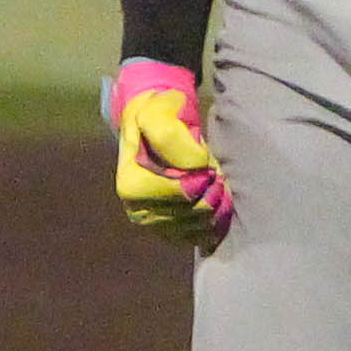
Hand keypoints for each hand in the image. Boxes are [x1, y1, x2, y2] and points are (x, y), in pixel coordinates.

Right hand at [107, 58, 233, 247]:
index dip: (202, 178)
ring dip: (216, 206)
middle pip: (191, 213)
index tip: (208, 162)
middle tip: (217, 173)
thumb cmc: (156, 115)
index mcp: (131, 185)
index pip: (181, 194)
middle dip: (211, 192)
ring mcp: (153, 224)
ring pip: (197, 227)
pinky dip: (214, 222)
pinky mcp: (169, 231)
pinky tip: (219, 203)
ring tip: (217, 184)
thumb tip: (195, 166)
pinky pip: (198, 236)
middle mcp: (138, 210)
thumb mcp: (157, 113)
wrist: (154, 124)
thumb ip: (170, 136)